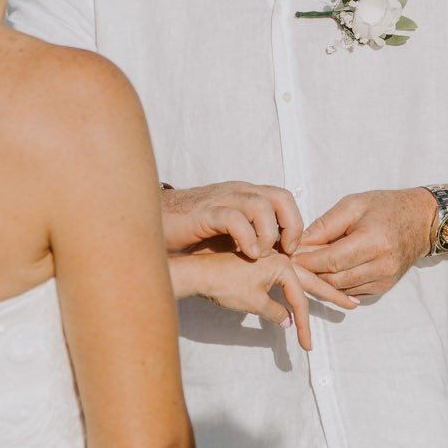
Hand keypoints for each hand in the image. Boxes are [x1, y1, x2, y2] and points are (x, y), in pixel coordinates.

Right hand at [162, 182, 304, 257]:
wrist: (153, 221)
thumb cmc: (191, 231)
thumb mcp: (227, 231)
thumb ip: (250, 234)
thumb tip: (276, 254)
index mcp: (244, 195)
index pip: (283, 198)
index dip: (294, 223)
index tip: (290, 249)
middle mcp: (236, 192)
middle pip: (280, 197)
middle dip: (290, 225)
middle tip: (285, 251)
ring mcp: (220, 200)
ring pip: (260, 205)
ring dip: (268, 233)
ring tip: (261, 254)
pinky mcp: (204, 213)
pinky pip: (233, 218)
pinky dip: (246, 236)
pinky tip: (247, 253)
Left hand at [170, 247, 355, 350]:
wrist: (197, 271)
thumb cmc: (223, 284)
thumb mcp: (253, 302)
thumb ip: (275, 312)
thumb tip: (288, 320)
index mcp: (283, 265)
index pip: (300, 300)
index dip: (305, 325)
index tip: (307, 346)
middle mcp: (280, 256)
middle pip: (312, 281)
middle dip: (332, 295)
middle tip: (352, 304)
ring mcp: (271, 256)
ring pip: (301, 274)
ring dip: (318, 285)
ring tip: (337, 294)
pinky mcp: (261, 258)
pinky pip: (287, 270)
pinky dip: (299, 280)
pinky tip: (306, 282)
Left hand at [294, 187, 437, 300]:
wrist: (421, 222)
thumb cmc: (386, 208)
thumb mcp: (353, 205)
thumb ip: (325, 225)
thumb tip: (299, 243)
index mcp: (374, 241)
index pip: (332, 260)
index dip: (307, 260)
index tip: (288, 255)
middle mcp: (381, 265)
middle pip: (333, 278)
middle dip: (310, 272)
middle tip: (292, 262)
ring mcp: (384, 280)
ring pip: (340, 289)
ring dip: (320, 280)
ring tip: (306, 266)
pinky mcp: (383, 288)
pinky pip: (350, 292)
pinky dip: (336, 284)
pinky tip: (327, 271)